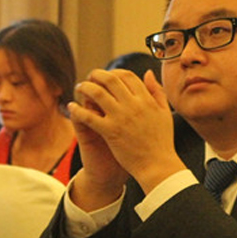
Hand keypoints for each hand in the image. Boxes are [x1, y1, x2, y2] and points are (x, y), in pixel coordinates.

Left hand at [69, 69, 184, 193]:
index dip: (115, 72)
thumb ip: (157, 91)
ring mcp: (121, 118)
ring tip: (80, 88)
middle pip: (110, 79)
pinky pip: (88, 116)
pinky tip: (72, 107)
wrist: (158, 165)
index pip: (128, 76)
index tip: (108, 76)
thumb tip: (148, 73)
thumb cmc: (162, 141)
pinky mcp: (111, 132)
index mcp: (147, 100)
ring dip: (85, 87)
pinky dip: (77, 110)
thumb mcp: (164, 113)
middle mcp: (134, 105)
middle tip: (90, 77)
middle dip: (96, 75)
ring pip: (97, 93)